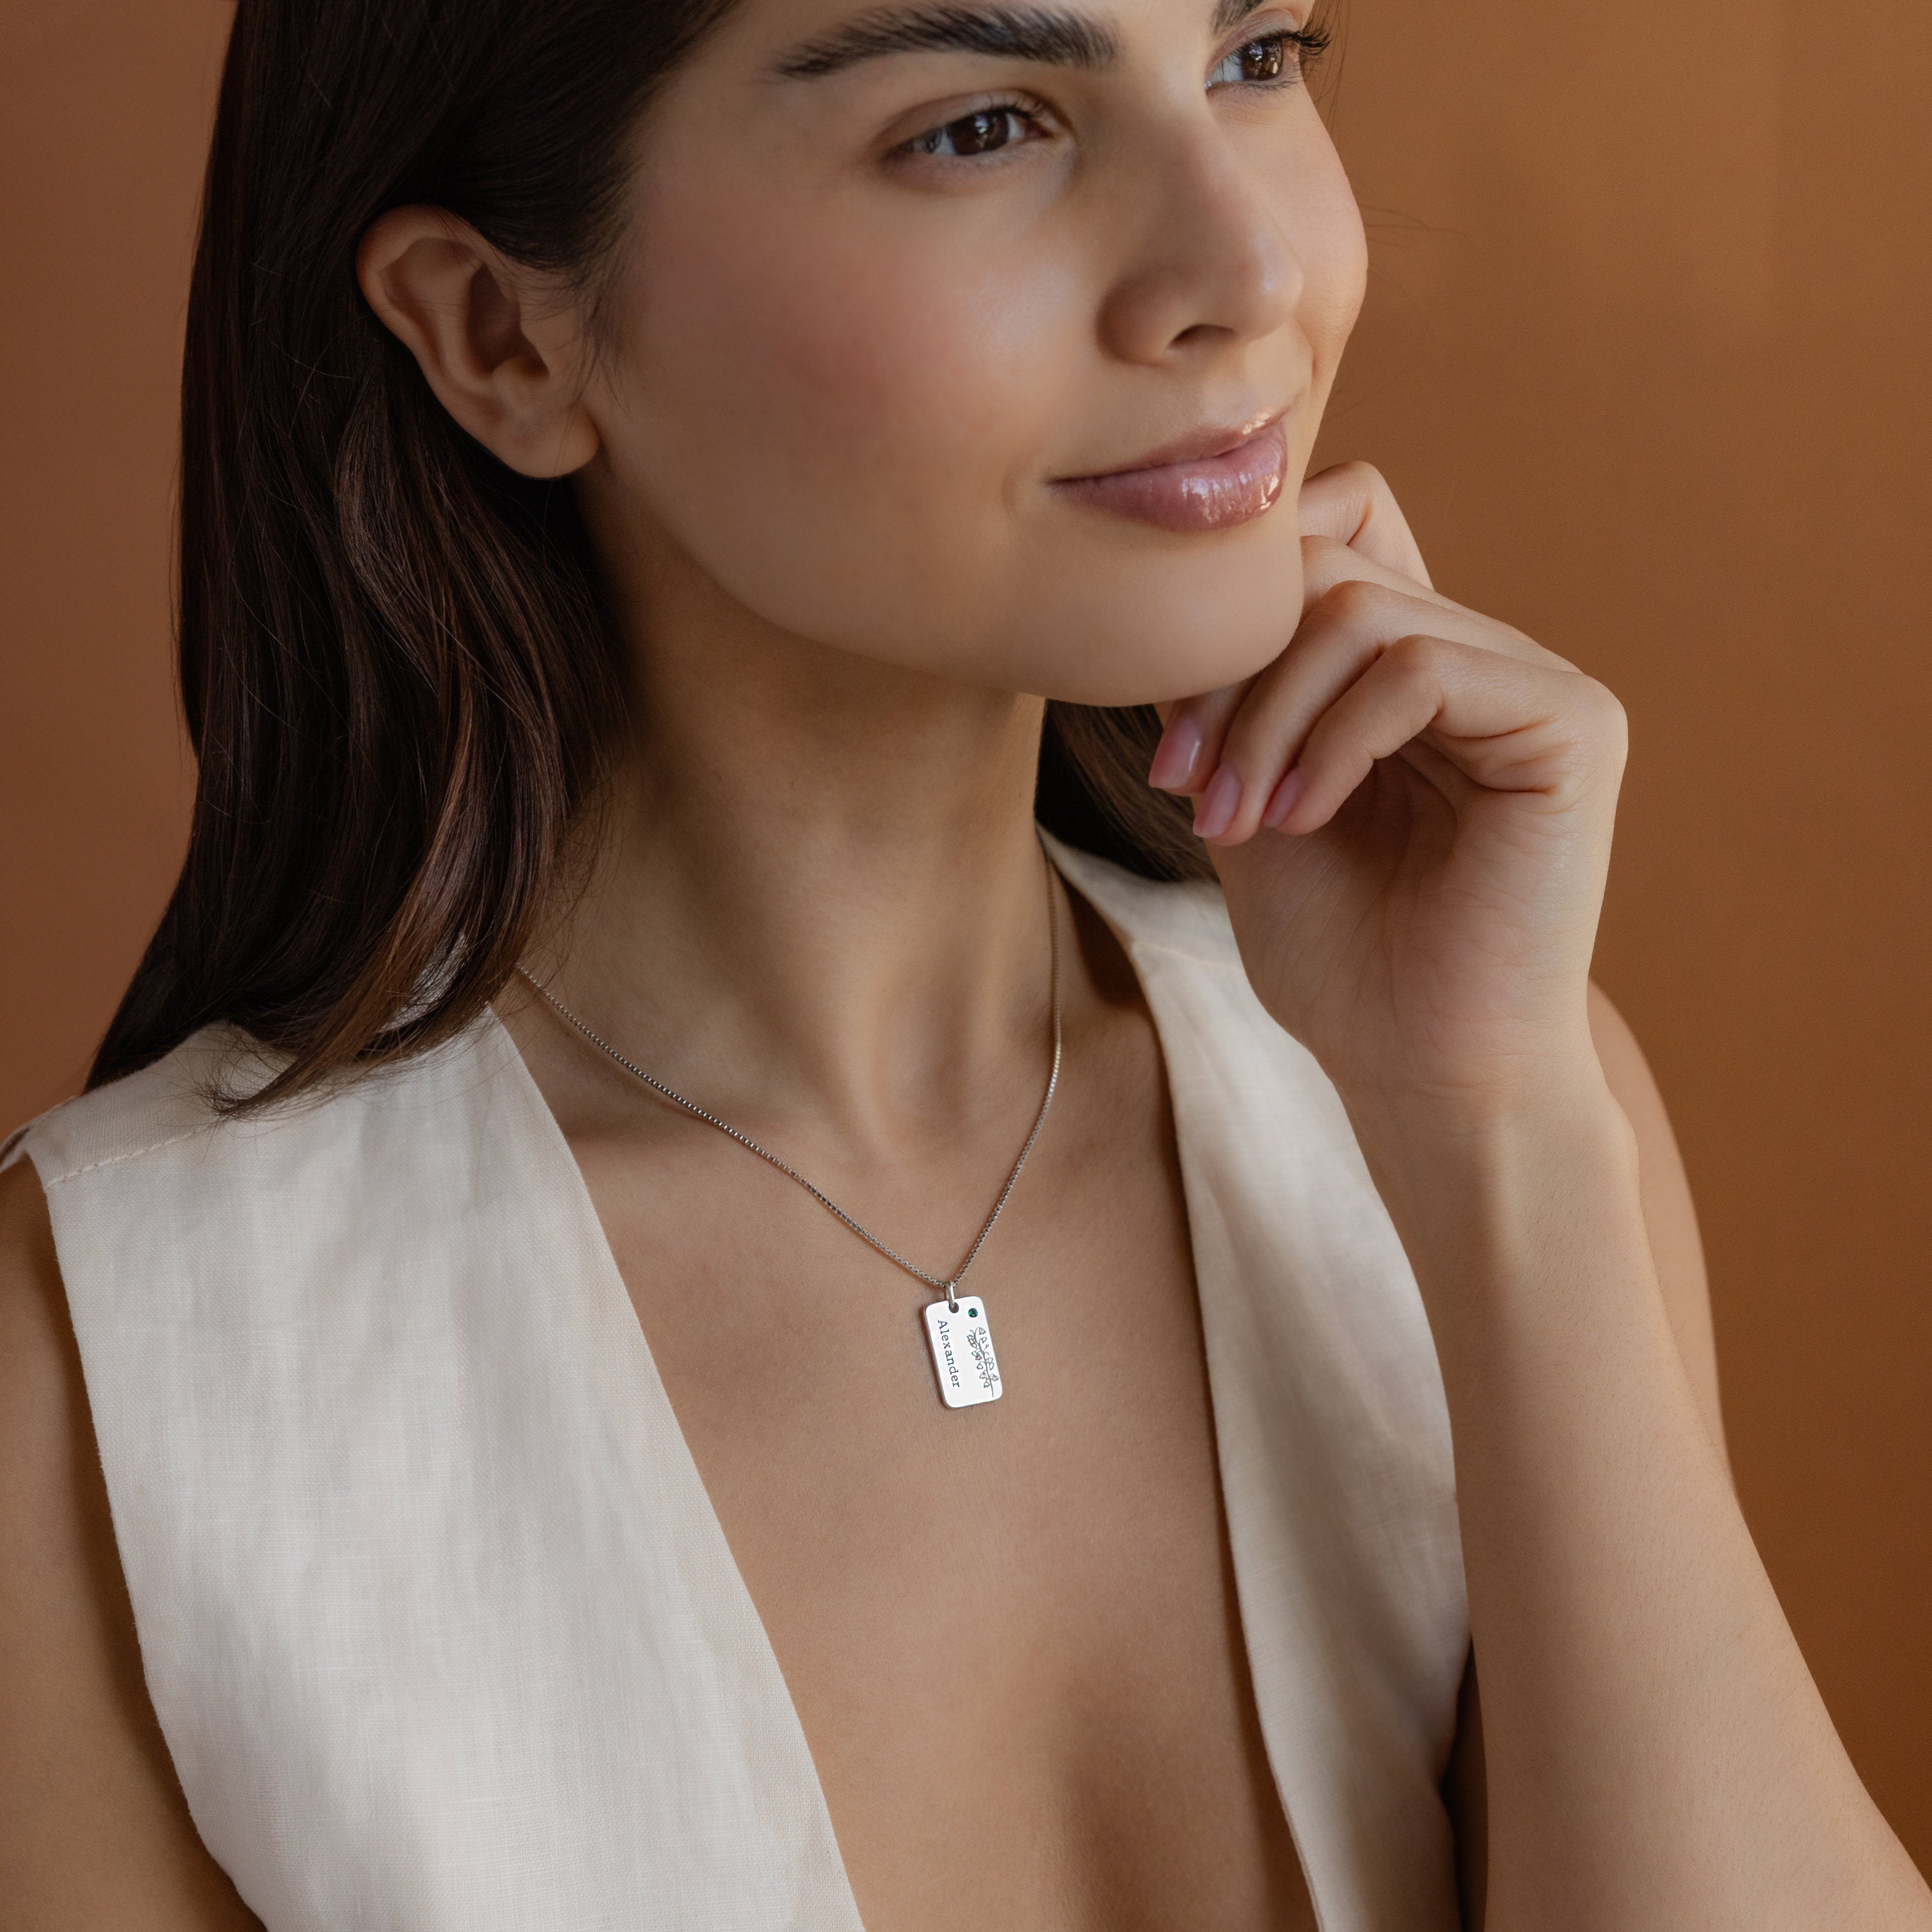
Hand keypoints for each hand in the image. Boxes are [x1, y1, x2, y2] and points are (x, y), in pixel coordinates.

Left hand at [1149, 462, 1627, 1106]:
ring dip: (1267, 719)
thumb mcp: (1249, 797)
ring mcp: (1535, 683)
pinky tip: (1302, 820)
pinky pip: (1420, 667)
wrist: (1419, 1072)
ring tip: (1237, 822)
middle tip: (1185, 787)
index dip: (1234, 609)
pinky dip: (1333, 741)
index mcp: (1414, 669)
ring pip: (1359, 611)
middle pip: (1324, 568)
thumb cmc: (1341, 959)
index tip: (1172, 745)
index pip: (1326, 536)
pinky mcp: (1572, 723)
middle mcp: (1483, 657)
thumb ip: (1230, 692)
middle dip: (1229, 678)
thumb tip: (1172, 591)